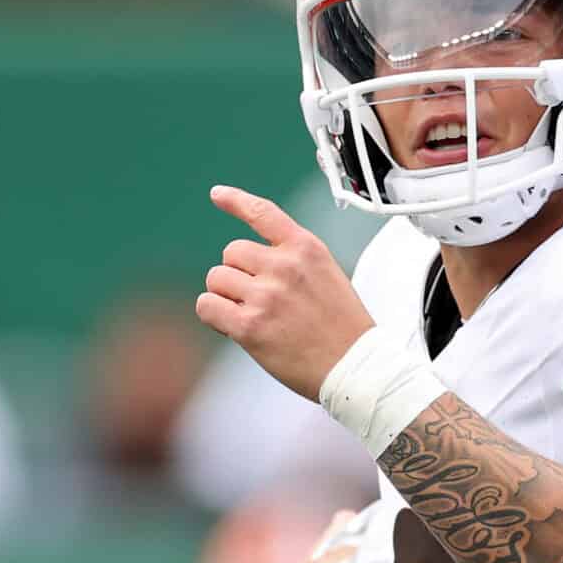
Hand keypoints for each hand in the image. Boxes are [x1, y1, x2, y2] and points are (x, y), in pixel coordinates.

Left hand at [199, 185, 374, 401]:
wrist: (355, 367)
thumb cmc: (344, 329)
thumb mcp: (328, 275)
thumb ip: (293, 261)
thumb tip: (249, 263)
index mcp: (306, 248)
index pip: (263, 213)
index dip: (235, 201)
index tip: (217, 195)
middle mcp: (284, 266)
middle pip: (231, 252)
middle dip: (238, 274)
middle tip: (259, 300)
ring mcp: (266, 295)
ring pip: (217, 278)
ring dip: (226, 295)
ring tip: (253, 315)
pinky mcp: (249, 326)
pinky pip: (207, 306)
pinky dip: (213, 314)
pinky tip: (233, 326)